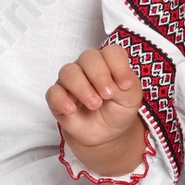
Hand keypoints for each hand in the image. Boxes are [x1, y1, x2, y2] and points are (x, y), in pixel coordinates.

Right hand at [46, 43, 146, 172]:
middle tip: (108, 95)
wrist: (107, 132)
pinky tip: (72, 109)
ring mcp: (71, 81)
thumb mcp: (132, 98)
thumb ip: (126, 87)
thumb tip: (116, 83)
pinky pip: (53, 93)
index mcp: (109, 62)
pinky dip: (62, 100)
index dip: (118, 66)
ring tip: (95, 104)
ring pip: (68, 72)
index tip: (126, 85)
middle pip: (88, 57)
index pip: (111, 52)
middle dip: (99, 76)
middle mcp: (88, 67)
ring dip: (82, 88)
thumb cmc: (119, 108)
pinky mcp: (58, 97)